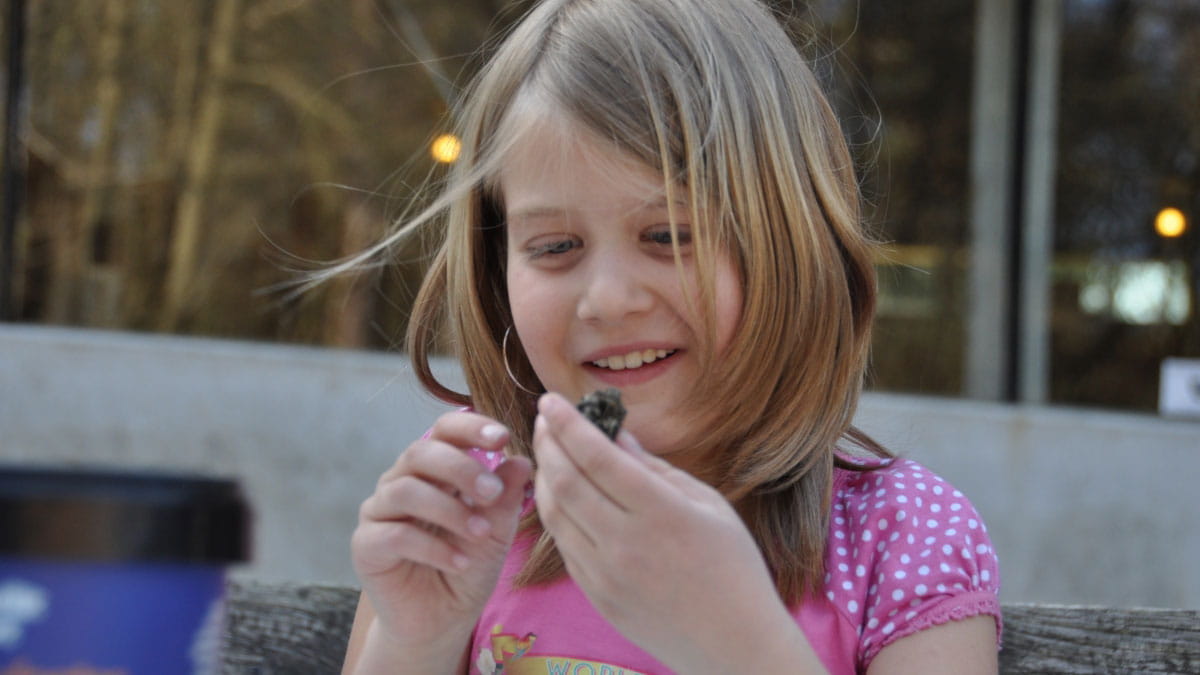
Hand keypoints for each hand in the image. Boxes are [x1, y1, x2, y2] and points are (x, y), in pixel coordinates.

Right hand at [351, 411, 531, 659]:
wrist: (443, 620)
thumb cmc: (469, 567)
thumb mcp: (497, 531)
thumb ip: (505, 497)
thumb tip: (521, 460)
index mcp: (434, 469)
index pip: (444, 431)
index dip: (470, 427)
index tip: (502, 437)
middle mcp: (401, 481)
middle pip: (421, 452)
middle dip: (461, 468)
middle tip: (493, 492)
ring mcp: (379, 512)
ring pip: (405, 490)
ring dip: (449, 510)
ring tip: (481, 534)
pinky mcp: (365, 546)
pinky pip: (394, 534)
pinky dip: (433, 547)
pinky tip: (460, 562)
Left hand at [532, 393, 816, 672]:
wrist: (733, 644)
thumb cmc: (732, 566)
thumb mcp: (707, 504)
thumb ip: (655, 468)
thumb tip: (615, 434)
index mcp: (660, 513)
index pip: (598, 457)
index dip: (568, 424)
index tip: (551, 399)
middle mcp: (625, 543)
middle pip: (566, 481)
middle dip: (547, 442)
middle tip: (543, 418)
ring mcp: (606, 574)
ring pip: (555, 514)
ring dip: (544, 475)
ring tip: (548, 451)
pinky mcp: (596, 596)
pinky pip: (564, 545)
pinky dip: (555, 512)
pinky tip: (560, 493)